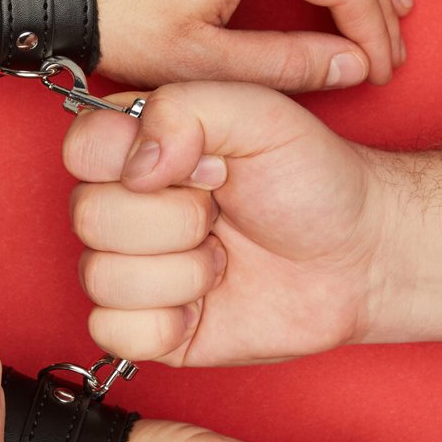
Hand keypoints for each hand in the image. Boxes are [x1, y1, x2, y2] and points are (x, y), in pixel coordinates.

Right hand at [64, 81, 402, 364]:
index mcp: (140, 147)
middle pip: (88, 218)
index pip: (81, 149)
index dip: (136, 161)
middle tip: (223, 213)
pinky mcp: (150, 327)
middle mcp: (127, 206)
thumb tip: (136, 168)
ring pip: (99, 279)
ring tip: (223, 259)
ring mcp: (134, 269)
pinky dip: (166, 323)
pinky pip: (112, 332)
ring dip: (180, 273)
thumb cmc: (314, 180)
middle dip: (173, 221)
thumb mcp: (262, 113)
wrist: (360, 255)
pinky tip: (206, 305)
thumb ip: (187, 109)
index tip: (207, 164)